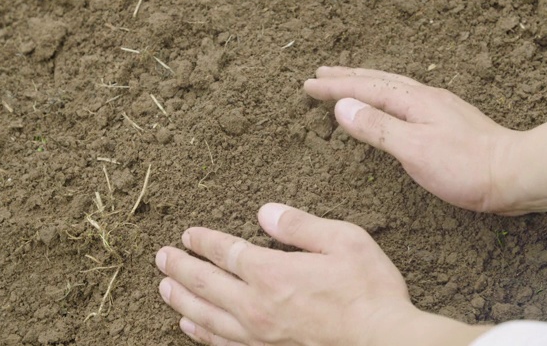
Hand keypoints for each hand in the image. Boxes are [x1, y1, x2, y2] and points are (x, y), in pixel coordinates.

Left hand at [156, 204, 487, 344]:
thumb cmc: (369, 290)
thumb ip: (300, 226)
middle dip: (181, 268)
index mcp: (273, 272)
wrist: (385, 342)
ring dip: (182, 299)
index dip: (204, 241)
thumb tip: (265, 212)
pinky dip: (201, 334)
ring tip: (164, 288)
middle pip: (206, 284)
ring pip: (206, 316)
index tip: (188, 234)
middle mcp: (257, 305)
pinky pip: (223, 344)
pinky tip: (190, 326)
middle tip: (161, 257)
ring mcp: (260, 334)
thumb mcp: (344, 240)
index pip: (225, 252)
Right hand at [304, 66, 521, 213]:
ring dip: (365, 82)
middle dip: (346, 76)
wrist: (513, 174)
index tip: (308, 85)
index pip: (363, 89)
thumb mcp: (414, 149)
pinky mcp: (445, 120)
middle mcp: (424, 97)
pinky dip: (384, 95)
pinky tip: (388, 103)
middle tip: (321, 73)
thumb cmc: (465, 167)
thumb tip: (343, 107)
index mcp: (412, 101)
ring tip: (348, 81)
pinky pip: (404, 98)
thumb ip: (377, 127)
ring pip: (392, 87)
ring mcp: (437, 107)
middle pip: (377, 80)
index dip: (334, 87)